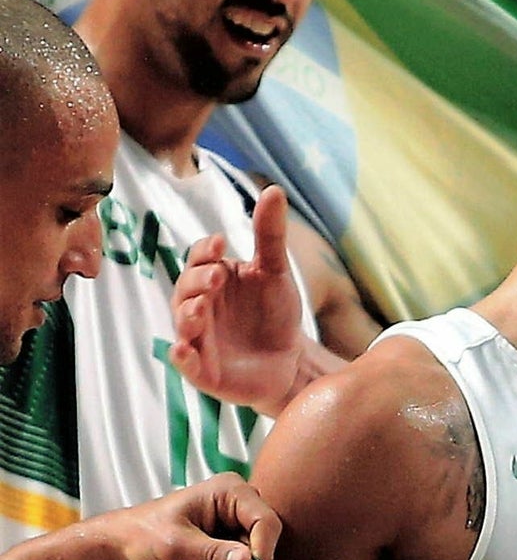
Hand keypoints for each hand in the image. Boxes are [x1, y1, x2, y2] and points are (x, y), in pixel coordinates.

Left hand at [90, 472, 280, 559]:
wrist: (124, 555)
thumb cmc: (143, 537)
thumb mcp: (177, 545)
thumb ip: (212, 553)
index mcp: (229, 491)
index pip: (265, 518)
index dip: (262, 546)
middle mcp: (238, 506)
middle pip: (267, 535)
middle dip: (253, 559)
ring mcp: (236, 528)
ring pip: (260, 554)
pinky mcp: (231, 549)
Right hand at [170, 184, 308, 416]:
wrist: (291, 361)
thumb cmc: (276, 314)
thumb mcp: (275, 272)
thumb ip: (270, 235)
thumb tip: (273, 189)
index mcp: (212, 278)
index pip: (199, 257)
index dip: (206, 250)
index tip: (222, 243)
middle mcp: (198, 305)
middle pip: (186, 287)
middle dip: (198, 280)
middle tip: (217, 275)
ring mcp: (198, 338)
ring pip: (182, 323)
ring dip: (188, 314)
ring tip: (203, 306)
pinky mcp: (203, 371)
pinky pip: (185, 363)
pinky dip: (182, 357)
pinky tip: (185, 349)